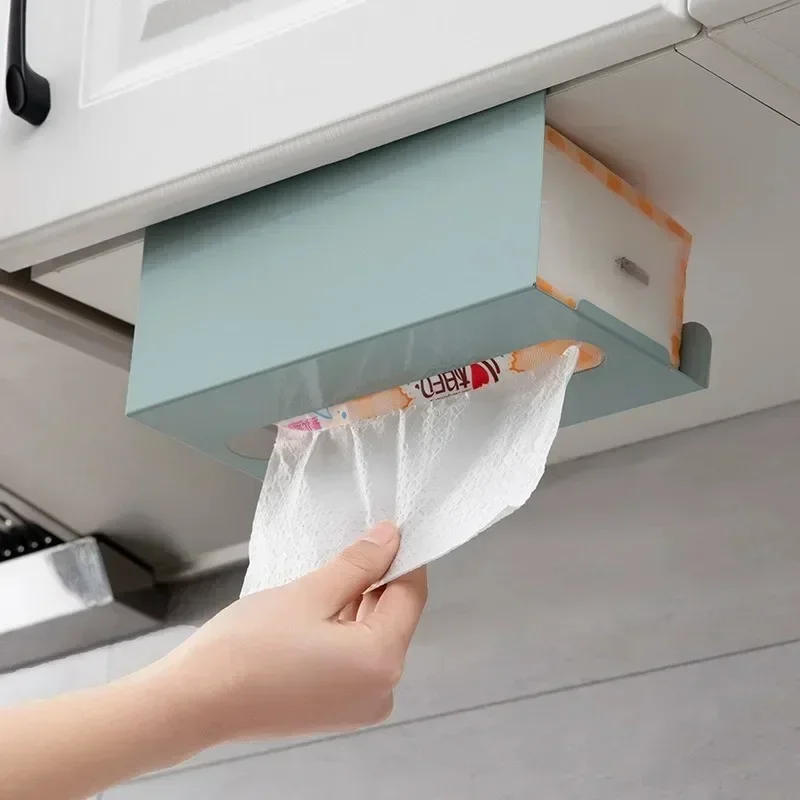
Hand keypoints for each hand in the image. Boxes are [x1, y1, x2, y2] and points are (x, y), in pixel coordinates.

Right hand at [154, 522, 426, 745]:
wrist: (194, 701)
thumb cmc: (246, 649)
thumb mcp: (310, 593)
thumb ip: (357, 564)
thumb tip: (390, 539)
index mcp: (381, 661)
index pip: (411, 594)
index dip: (403, 556)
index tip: (391, 528)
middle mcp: (381, 691)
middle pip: (394, 616)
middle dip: (378, 578)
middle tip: (356, 542)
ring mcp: (358, 705)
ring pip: (373, 635)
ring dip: (359, 601)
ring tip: (333, 571)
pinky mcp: (336, 709)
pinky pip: (356, 657)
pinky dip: (346, 627)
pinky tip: (326, 602)